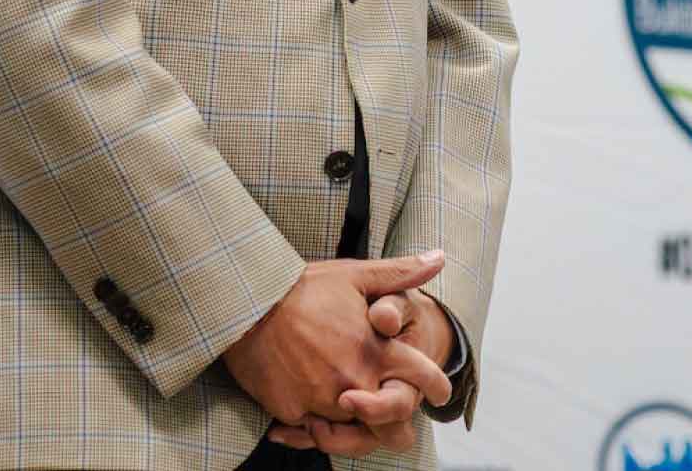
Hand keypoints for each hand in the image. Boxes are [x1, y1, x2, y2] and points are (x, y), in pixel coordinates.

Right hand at [267, 287, 456, 457]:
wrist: (249, 304)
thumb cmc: (304, 287)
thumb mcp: (356, 274)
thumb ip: (401, 273)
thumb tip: (440, 257)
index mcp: (375, 348)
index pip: (422, 377)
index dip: (438, 386)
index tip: (442, 391)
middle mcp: (354, 379)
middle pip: (393, 424)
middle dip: (398, 425)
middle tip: (398, 420)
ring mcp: (323, 399)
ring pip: (355, 433)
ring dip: (358, 425)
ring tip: (356, 412)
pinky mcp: (294, 413)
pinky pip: (316, 433)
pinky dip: (320, 427)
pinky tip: (319, 414)